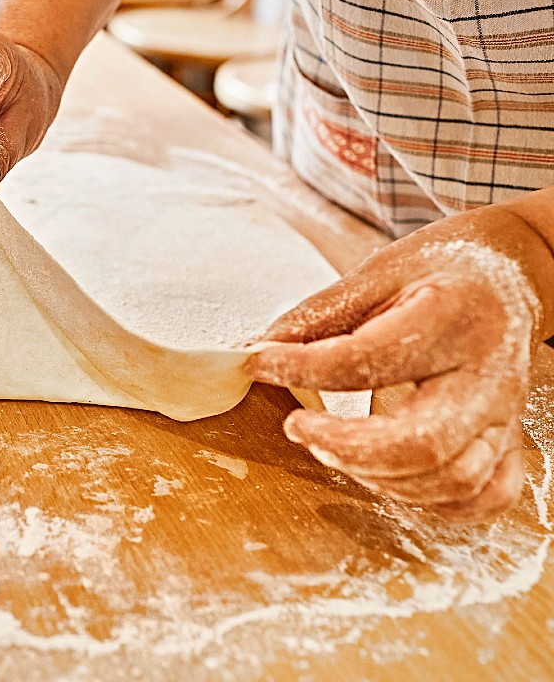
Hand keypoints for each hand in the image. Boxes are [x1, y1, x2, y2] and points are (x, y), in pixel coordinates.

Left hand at [245, 207, 549, 522]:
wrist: (513, 270)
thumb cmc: (442, 272)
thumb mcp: (378, 273)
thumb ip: (320, 314)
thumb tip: (261, 349)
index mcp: (453, 317)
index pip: (367, 359)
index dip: (302, 368)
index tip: (260, 365)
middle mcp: (488, 374)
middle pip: (421, 442)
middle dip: (344, 447)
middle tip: (296, 427)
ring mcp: (503, 414)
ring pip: (450, 479)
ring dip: (377, 477)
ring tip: (330, 446)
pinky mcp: (509, 439)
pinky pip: (485, 496)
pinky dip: (435, 503)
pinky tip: (389, 477)